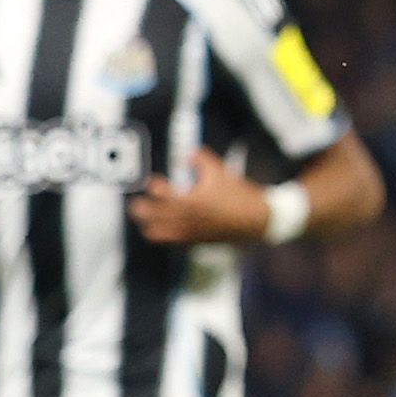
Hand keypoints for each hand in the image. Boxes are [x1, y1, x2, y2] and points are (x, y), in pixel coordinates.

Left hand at [130, 145, 271, 244]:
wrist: (259, 219)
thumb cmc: (240, 195)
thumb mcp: (221, 171)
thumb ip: (200, 159)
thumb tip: (185, 155)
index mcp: (191, 201)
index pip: (161, 194)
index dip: (154, 187)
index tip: (152, 182)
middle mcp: (187, 219)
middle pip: (154, 216)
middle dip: (142, 210)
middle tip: (136, 204)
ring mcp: (191, 232)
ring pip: (160, 232)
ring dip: (149, 225)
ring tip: (143, 221)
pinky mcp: (198, 241)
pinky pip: (173, 241)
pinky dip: (163, 236)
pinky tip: (160, 231)